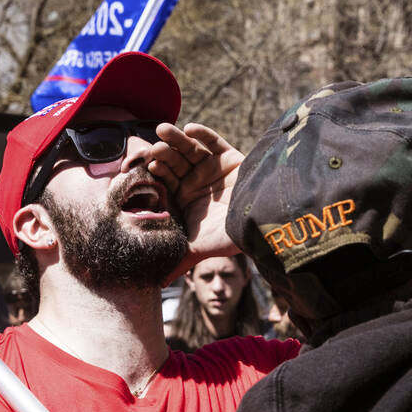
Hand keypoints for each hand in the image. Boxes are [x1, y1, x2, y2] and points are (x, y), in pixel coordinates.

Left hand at [146, 123, 244, 278]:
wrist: (262, 225)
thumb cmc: (229, 238)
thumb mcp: (199, 250)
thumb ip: (178, 261)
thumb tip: (156, 284)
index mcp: (183, 198)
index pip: (165, 181)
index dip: (157, 173)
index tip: (149, 167)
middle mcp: (195, 181)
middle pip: (174, 162)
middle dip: (164, 154)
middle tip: (153, 148)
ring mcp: (211, 167)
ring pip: (190, 149)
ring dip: (176, 138)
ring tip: (163, 130)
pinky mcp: (230, 157)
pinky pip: (213, 141)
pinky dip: (202, 134)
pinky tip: (191, 128)